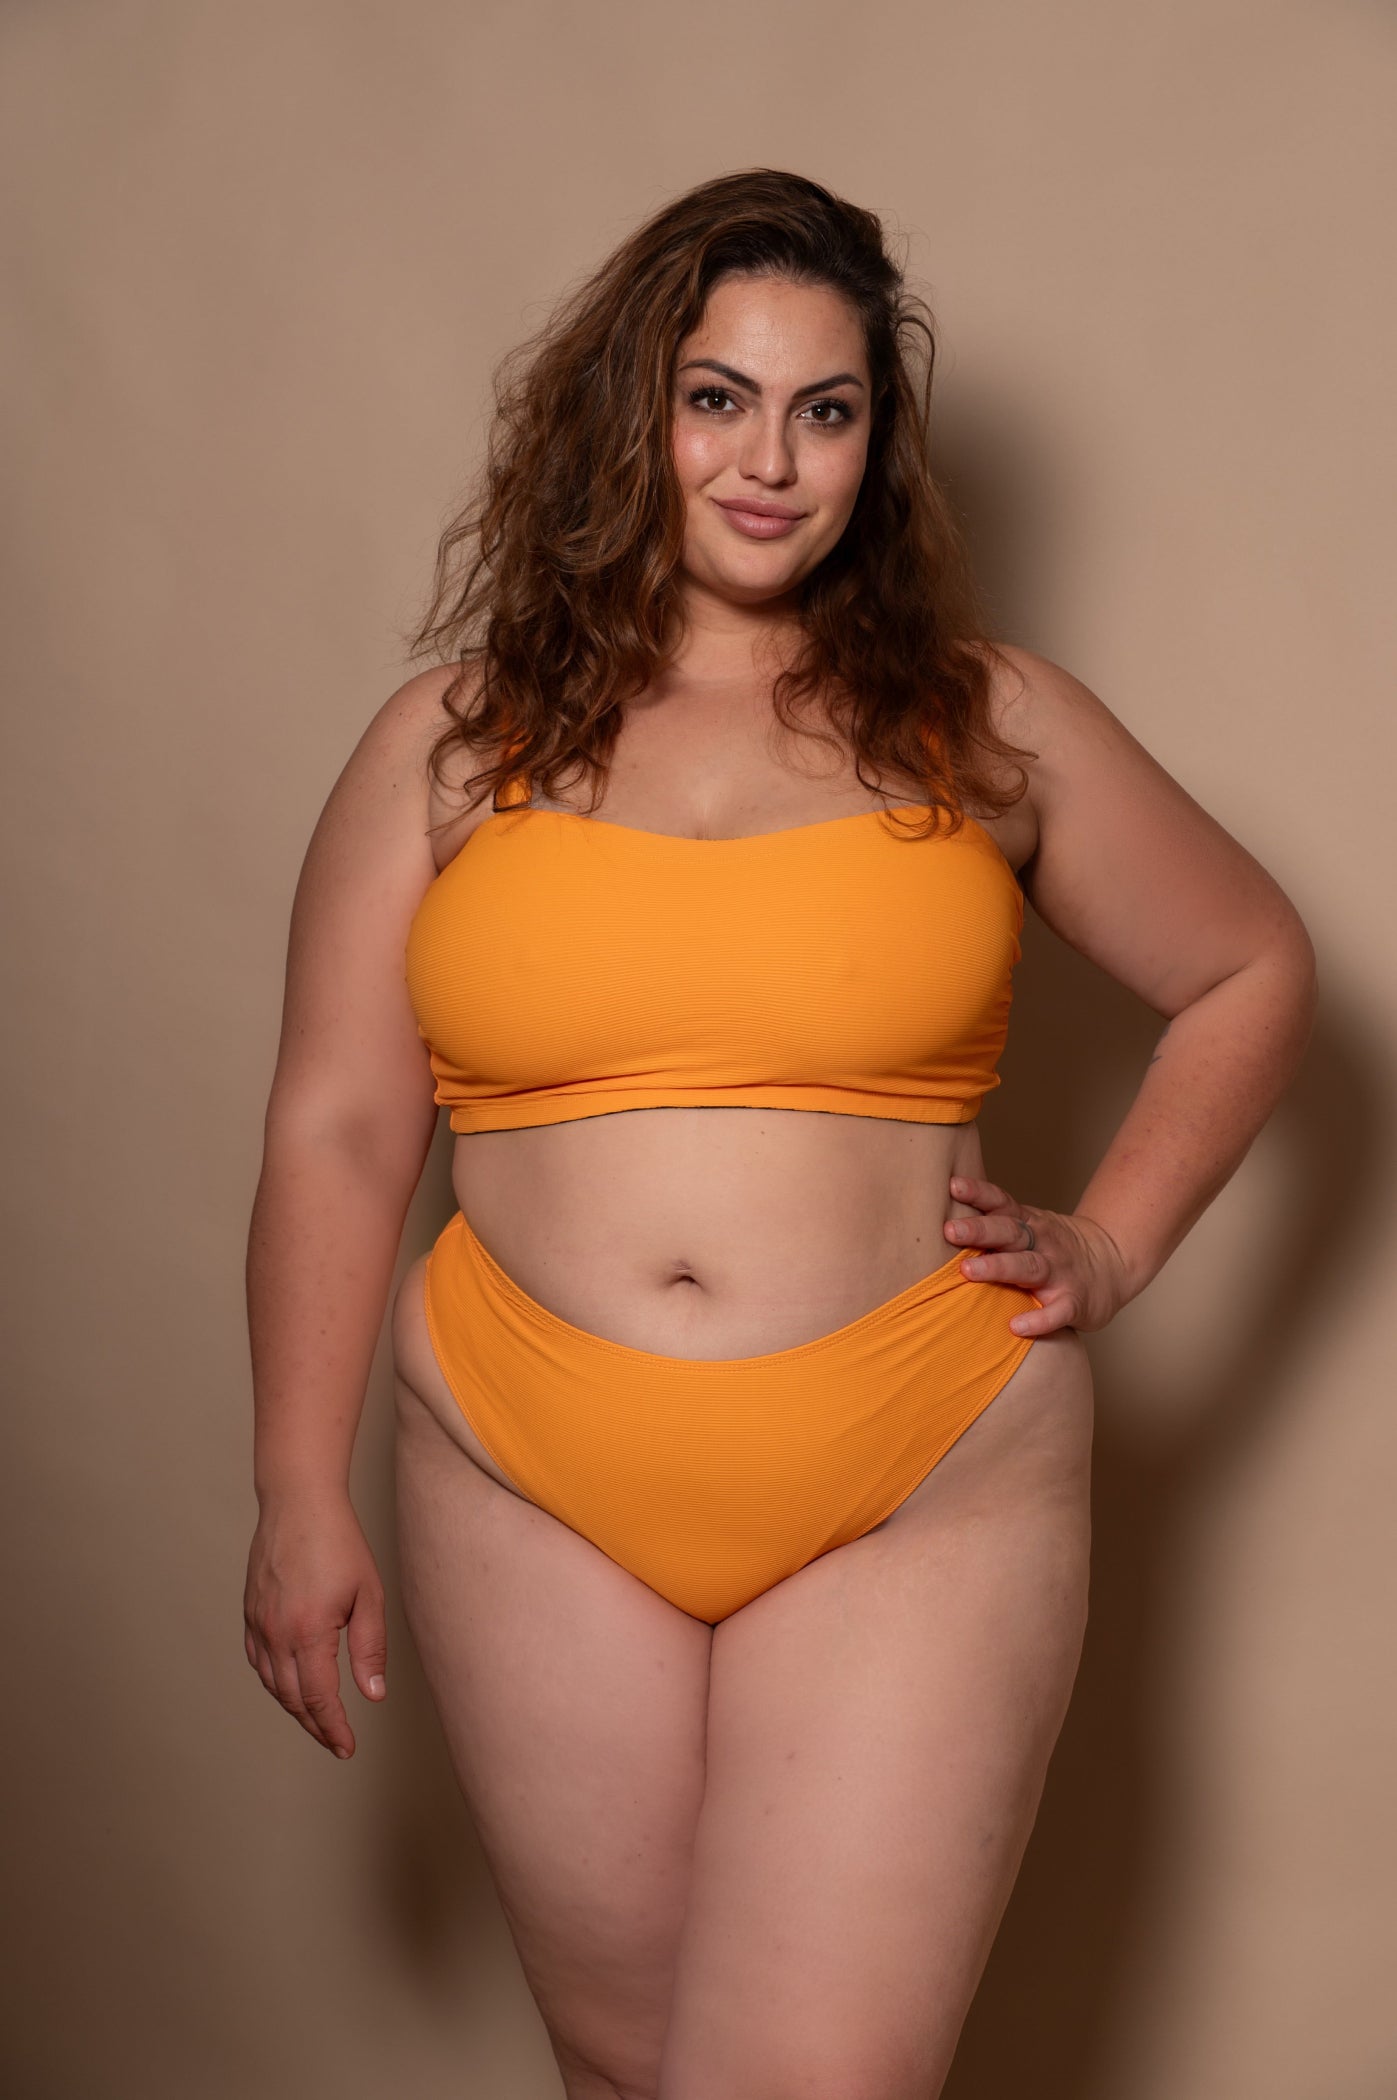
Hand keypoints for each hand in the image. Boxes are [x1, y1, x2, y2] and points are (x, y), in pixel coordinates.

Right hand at [243, 1490, 386, 1759]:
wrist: (298, 1503)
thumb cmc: (339, 1543)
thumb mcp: (368, 1595)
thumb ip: (370, 1648)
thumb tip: (372, 1695)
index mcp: (308, 1633)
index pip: (319, 1698)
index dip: (333, 1729)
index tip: (347, 1748)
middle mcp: (276, 1633)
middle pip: (292, 1698)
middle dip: (315, 1726)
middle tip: (336, 1742)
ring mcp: (258, 1623)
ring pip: (272, 1683)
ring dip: (294, 1707)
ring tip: (318, 1720)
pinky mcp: (250, 1612)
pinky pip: (258, 1660)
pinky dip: (273, 1682)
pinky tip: (289, 1685)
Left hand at [944, 1175, 1129, 1336]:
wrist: (1113, 1264)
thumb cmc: (1055, 1246)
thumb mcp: (1030, 1226)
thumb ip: (994, 1222)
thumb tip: (939, 1217)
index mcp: (1029, 1222)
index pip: (1001, 1203)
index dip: (979, 1193)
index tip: (953, 1186)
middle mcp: (1043, 1242)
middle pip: (1010, 1232)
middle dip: (980, 1230)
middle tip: (950, 1230)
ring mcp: (1060, 1270)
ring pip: (1029, 1266)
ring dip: (999, 1267)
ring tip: (968, 1271)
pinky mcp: (1075, 1301)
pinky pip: (1058, 1311)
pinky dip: (1039, 1320)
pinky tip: (1016, 1327)